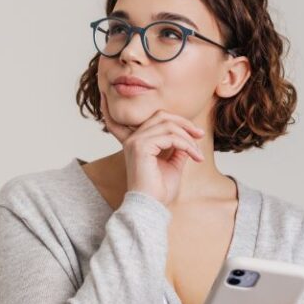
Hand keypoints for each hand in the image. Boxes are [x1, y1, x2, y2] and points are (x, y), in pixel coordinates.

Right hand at [99, 90, 204, 205]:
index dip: (110, 108)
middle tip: (199, 136)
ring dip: (188, 138)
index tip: (105, 97)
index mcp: (135, 142)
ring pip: (168, 125)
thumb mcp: (172, 165)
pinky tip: (194, 156)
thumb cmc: (159, 191)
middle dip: (183, 123)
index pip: (123, 120)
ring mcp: (135, 141)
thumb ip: (177, 149)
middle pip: (161, 116)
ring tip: (198, 153)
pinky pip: (170, 136)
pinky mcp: (141, 146)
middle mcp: (132, 139)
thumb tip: (189, 138)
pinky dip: (186, 145)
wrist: (151, 207)